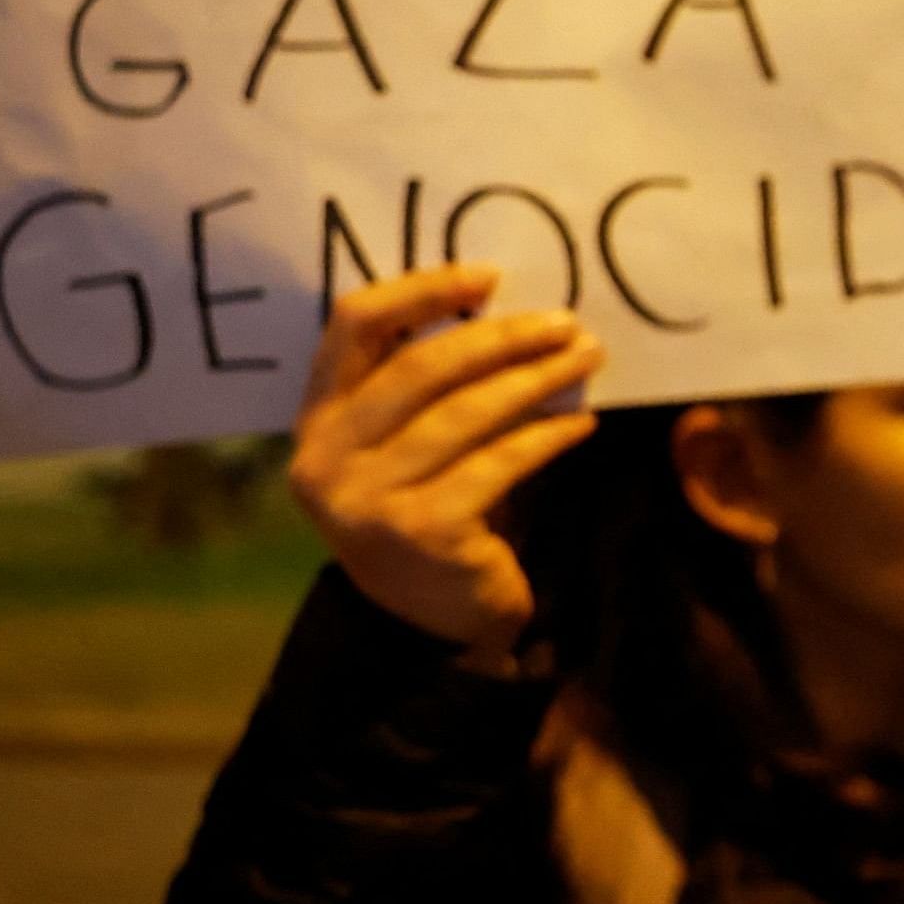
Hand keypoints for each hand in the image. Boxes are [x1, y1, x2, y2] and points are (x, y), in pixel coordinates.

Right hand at [289, 265, 603, 658]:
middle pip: (420, 367)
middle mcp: (328, 459)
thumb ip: (425, 388)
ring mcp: (369, 499)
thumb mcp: (404, 447)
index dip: (420, 290)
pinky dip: (546, 437)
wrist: (428, 625)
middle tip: (566, 323)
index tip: (487, 278)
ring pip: (464, 414)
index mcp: (317, 419)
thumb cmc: (428, 511)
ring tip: (586, 360)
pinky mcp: (422, 531)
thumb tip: (508, 308)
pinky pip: (498, 464)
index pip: (353, 324)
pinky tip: (581, 422)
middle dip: (502, 336)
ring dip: (536, 379)